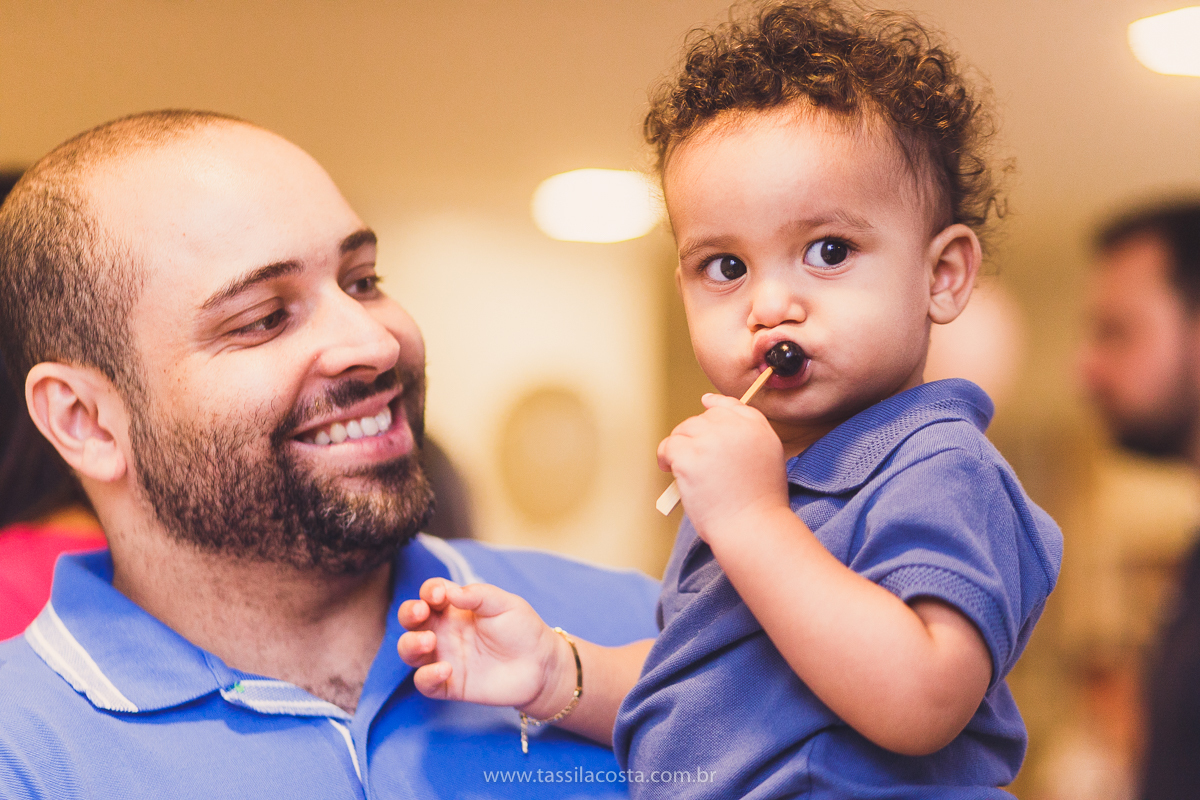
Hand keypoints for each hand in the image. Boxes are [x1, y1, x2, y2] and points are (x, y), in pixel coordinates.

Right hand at [397, 578, 572, 716]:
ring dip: (411, 644)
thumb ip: (478, 595)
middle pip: (411, 620)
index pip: (431, 594)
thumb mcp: (504, 604)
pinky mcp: (450, 684)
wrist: (541, 666)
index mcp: (456, 608)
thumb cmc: (522, 629)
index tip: (439, 594)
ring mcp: (445, 657)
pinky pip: (425, 683)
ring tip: (429, 642)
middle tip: (420, 613)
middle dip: (408, 613)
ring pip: (410, 651)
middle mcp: (444, 631)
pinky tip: (445, 670)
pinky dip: (426, 676)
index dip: (429, 591)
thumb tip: (449, 591)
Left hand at [657, 393, 789, 541]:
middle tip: (693, 459)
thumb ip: (747, 433)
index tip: (705, 406)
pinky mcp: (689, 457)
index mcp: (757, 428)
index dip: (715, 406)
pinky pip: (668, 447)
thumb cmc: (759, 503)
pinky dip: (665, 458)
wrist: (752, 527)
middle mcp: (734, 428)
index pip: (731, 405)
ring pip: (683, 431)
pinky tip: (670, 470)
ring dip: (679, 447)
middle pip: (703, 419)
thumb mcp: (768, 457)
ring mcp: (710, 441)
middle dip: (694, 436)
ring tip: (681, 466)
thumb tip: (710, 405)